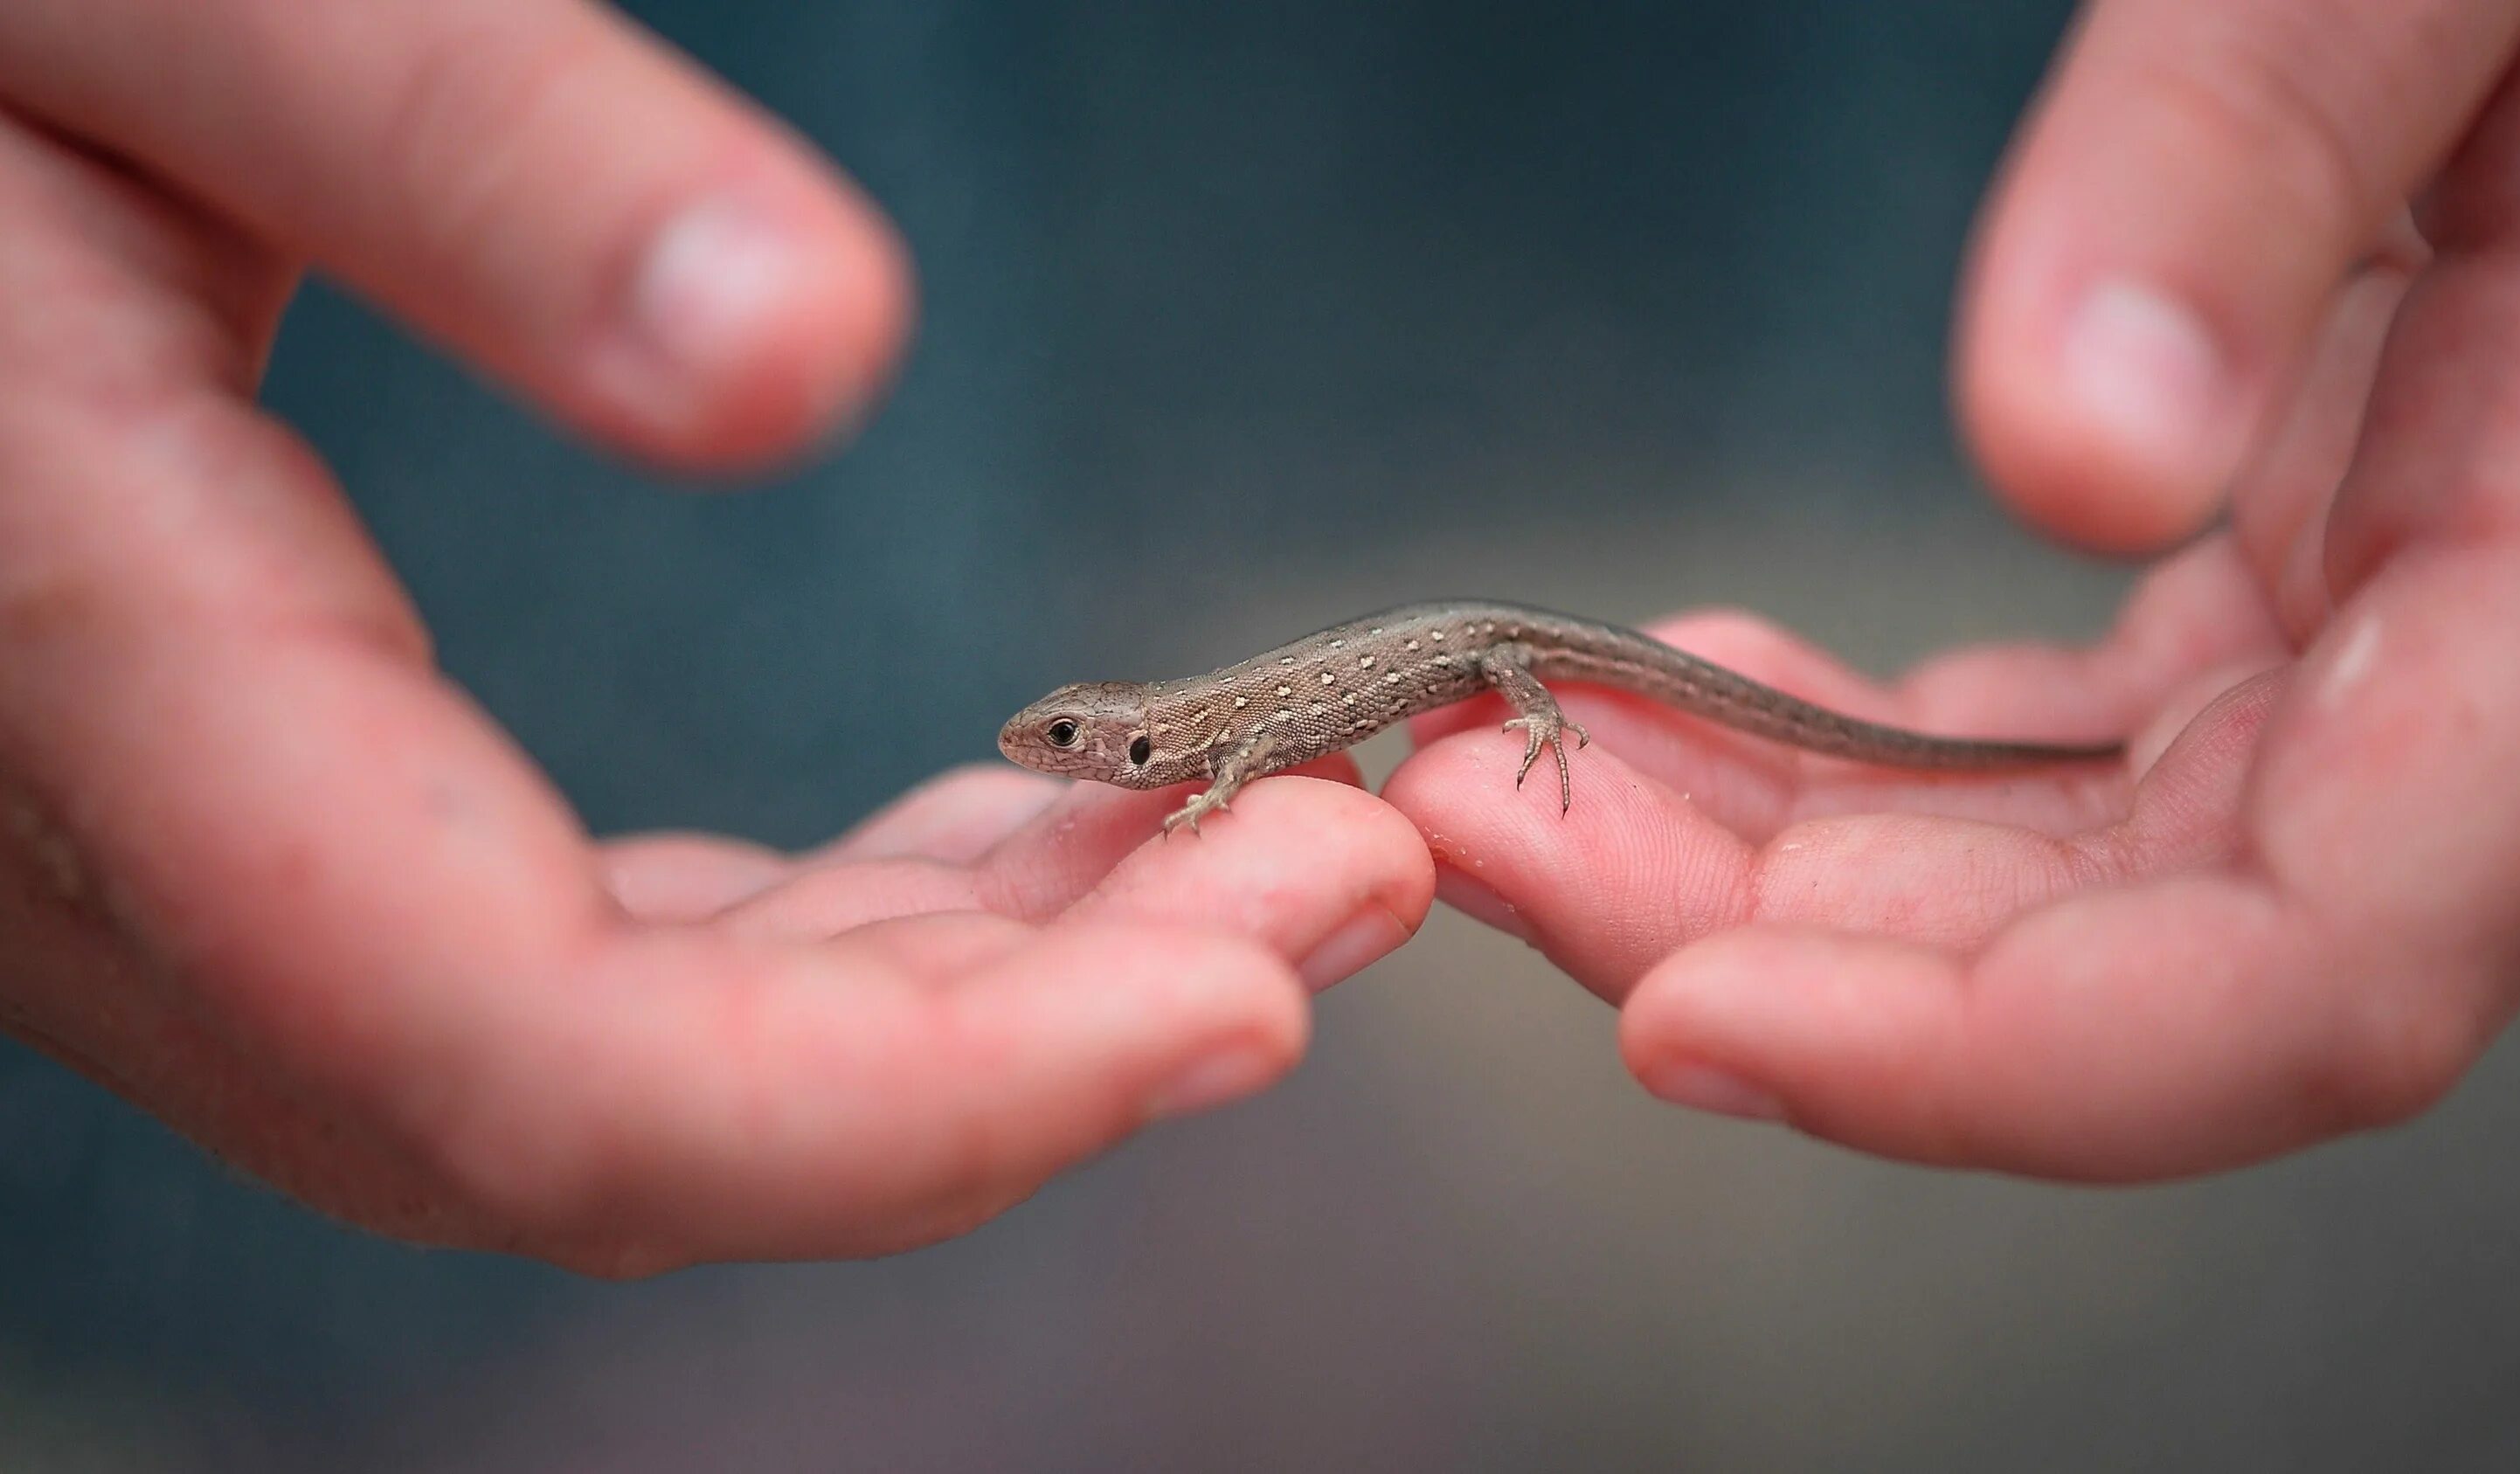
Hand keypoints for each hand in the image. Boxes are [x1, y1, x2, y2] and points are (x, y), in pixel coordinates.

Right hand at [0, 0, 1428, 1270]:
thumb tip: (803, 351)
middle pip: (624, 1119)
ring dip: (961, 999)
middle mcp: (125, 854)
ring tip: (1244, 847)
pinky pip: (568, 968)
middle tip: (1339, 876)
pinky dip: (829, 942)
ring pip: (615, 1069)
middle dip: (1027, 1047)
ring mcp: (181, 861)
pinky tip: (1021, 848)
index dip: (927, 1104)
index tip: (1256, 997)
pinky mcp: (252, 809)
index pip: (546, 1070)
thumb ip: (459, 153)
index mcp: (104, 673)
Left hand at [1387, 0, 2519, 1177]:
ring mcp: (2383, 619)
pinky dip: (1853, 752)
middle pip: (2134, 957)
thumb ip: (2269, 139)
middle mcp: (2496, 649)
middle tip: (1482, 826)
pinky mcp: (2286, 559)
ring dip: (1772, 852)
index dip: (2001, 1059)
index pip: (2329, 963)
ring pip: (2064, 867)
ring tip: (1527, 754)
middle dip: (1777, 940)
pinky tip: (1691, 680)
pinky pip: (2061, 748)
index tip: (1684, 1018)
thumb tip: (2070, 449)